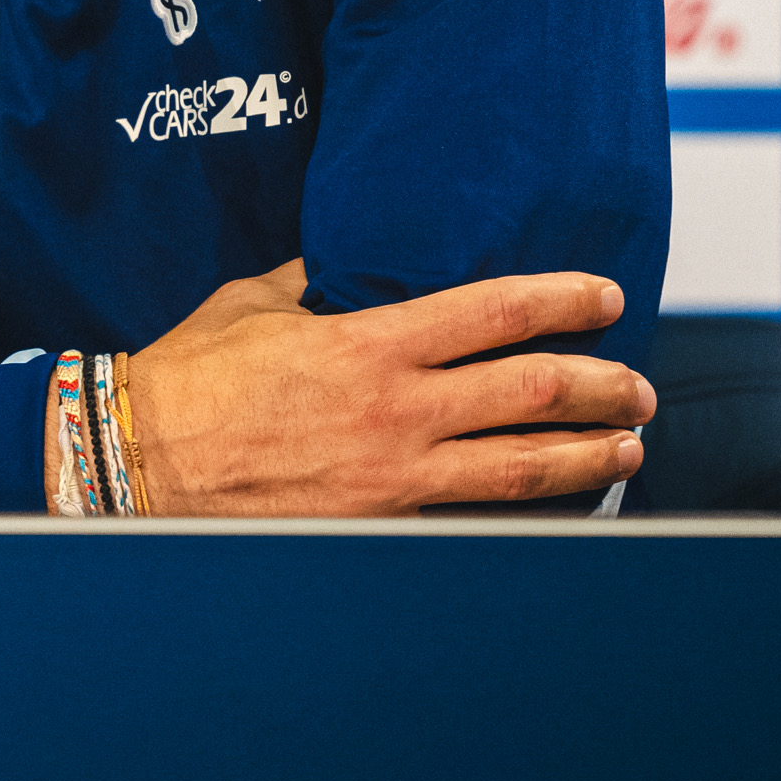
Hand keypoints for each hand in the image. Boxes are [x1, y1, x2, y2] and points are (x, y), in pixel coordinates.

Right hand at [101, 259, 649, 516]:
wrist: (140, 461)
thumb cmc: (191, 376)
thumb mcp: (255, 302)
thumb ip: (317, 281)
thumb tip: (349, 258)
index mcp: (370, 343)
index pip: (496, 312)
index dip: (564, 300)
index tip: (606, 295)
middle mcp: (397, 410)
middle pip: (534, 393)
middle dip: (604, 387)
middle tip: (640, 385)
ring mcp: (394, 475)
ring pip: (521, 468)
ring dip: (588, 456)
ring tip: (629, 448)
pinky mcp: (379, 521)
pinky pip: (469, 511)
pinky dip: (521, 504)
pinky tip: (552, 501)